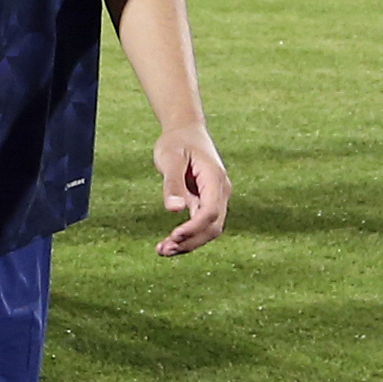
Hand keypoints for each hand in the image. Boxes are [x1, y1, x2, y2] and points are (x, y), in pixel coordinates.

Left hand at [153, 127, 229, 256]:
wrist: (186, 131)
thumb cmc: (177, 142)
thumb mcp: (170, 158)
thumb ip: (172, 184)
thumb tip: (173, 210)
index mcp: (214, 178)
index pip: (211, 211)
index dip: (194, 227)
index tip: (174, 236)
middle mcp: (220, 191)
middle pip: (213, 226)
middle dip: (190, 241)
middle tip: (163, 250)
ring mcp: (215, 198)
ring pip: (208, 229)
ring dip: (188, 243)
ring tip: (162, 251)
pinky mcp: (206, 202)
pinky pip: (201, 224)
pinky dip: (187, 236)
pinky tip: (168, 244)